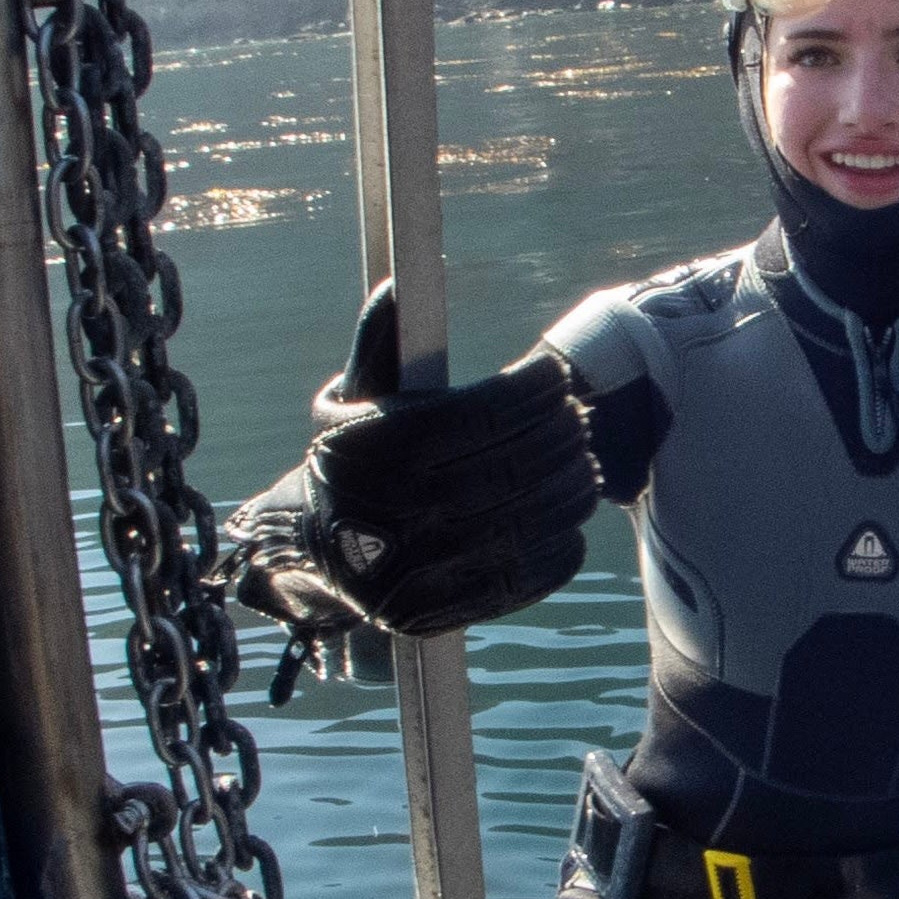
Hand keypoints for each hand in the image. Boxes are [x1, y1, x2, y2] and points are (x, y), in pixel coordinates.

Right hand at [219, 282, 599, 641]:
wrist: (315, 555)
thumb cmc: (349, 462)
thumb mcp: (346, 402)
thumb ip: (377, 345)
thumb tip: (396, 286)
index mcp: (376, 453)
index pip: (481, 414)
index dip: (532, 390)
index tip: (556, 375)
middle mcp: (397, 513)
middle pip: (513, 468)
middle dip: (561, 435)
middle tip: (579, 417)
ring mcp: (419, 571)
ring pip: (527, 523)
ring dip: (571, 488)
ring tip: (583, 463)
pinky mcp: (440, 612)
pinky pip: (524, 577)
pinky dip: (561, 545)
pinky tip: (568, 518)